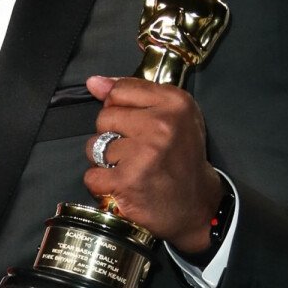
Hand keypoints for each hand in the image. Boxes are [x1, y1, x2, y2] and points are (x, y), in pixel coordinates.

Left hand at [82, 73, 222, 251]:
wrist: (195, 204)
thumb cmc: (180, 158)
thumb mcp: (172, 116)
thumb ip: (133, 94)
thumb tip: (94, 82)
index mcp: (174, 103)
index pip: (119, 91)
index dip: (120, 110)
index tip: (134, 126)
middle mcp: (161, 125)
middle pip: (104, 117)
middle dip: (112, 136)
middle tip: (135, 153)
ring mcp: (143, 153)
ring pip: (94, 146)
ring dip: (106, 162)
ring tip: (130, 169)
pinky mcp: (127, 180)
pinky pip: (92, 175)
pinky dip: (102, 185)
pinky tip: (122, 186)